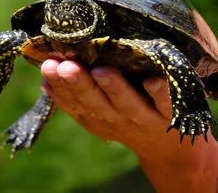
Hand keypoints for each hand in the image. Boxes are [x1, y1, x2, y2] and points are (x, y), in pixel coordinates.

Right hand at [40, 59, 188, 157]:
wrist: (171, 150)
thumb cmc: (130, 116)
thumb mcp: (99, 112)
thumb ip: (76, 96)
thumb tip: (45, 78)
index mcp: (97, 117)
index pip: (73, 102)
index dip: (59, 86)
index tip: (47, 66)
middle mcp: (117, 119)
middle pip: (95, 103)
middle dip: (79, 85)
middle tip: (64, 66)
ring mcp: (145, 118)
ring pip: (127, 104)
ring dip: (114, 89)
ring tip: (101, 71)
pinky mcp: (172, 115)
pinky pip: (167, 104)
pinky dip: (161, 93)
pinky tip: (154, 80)